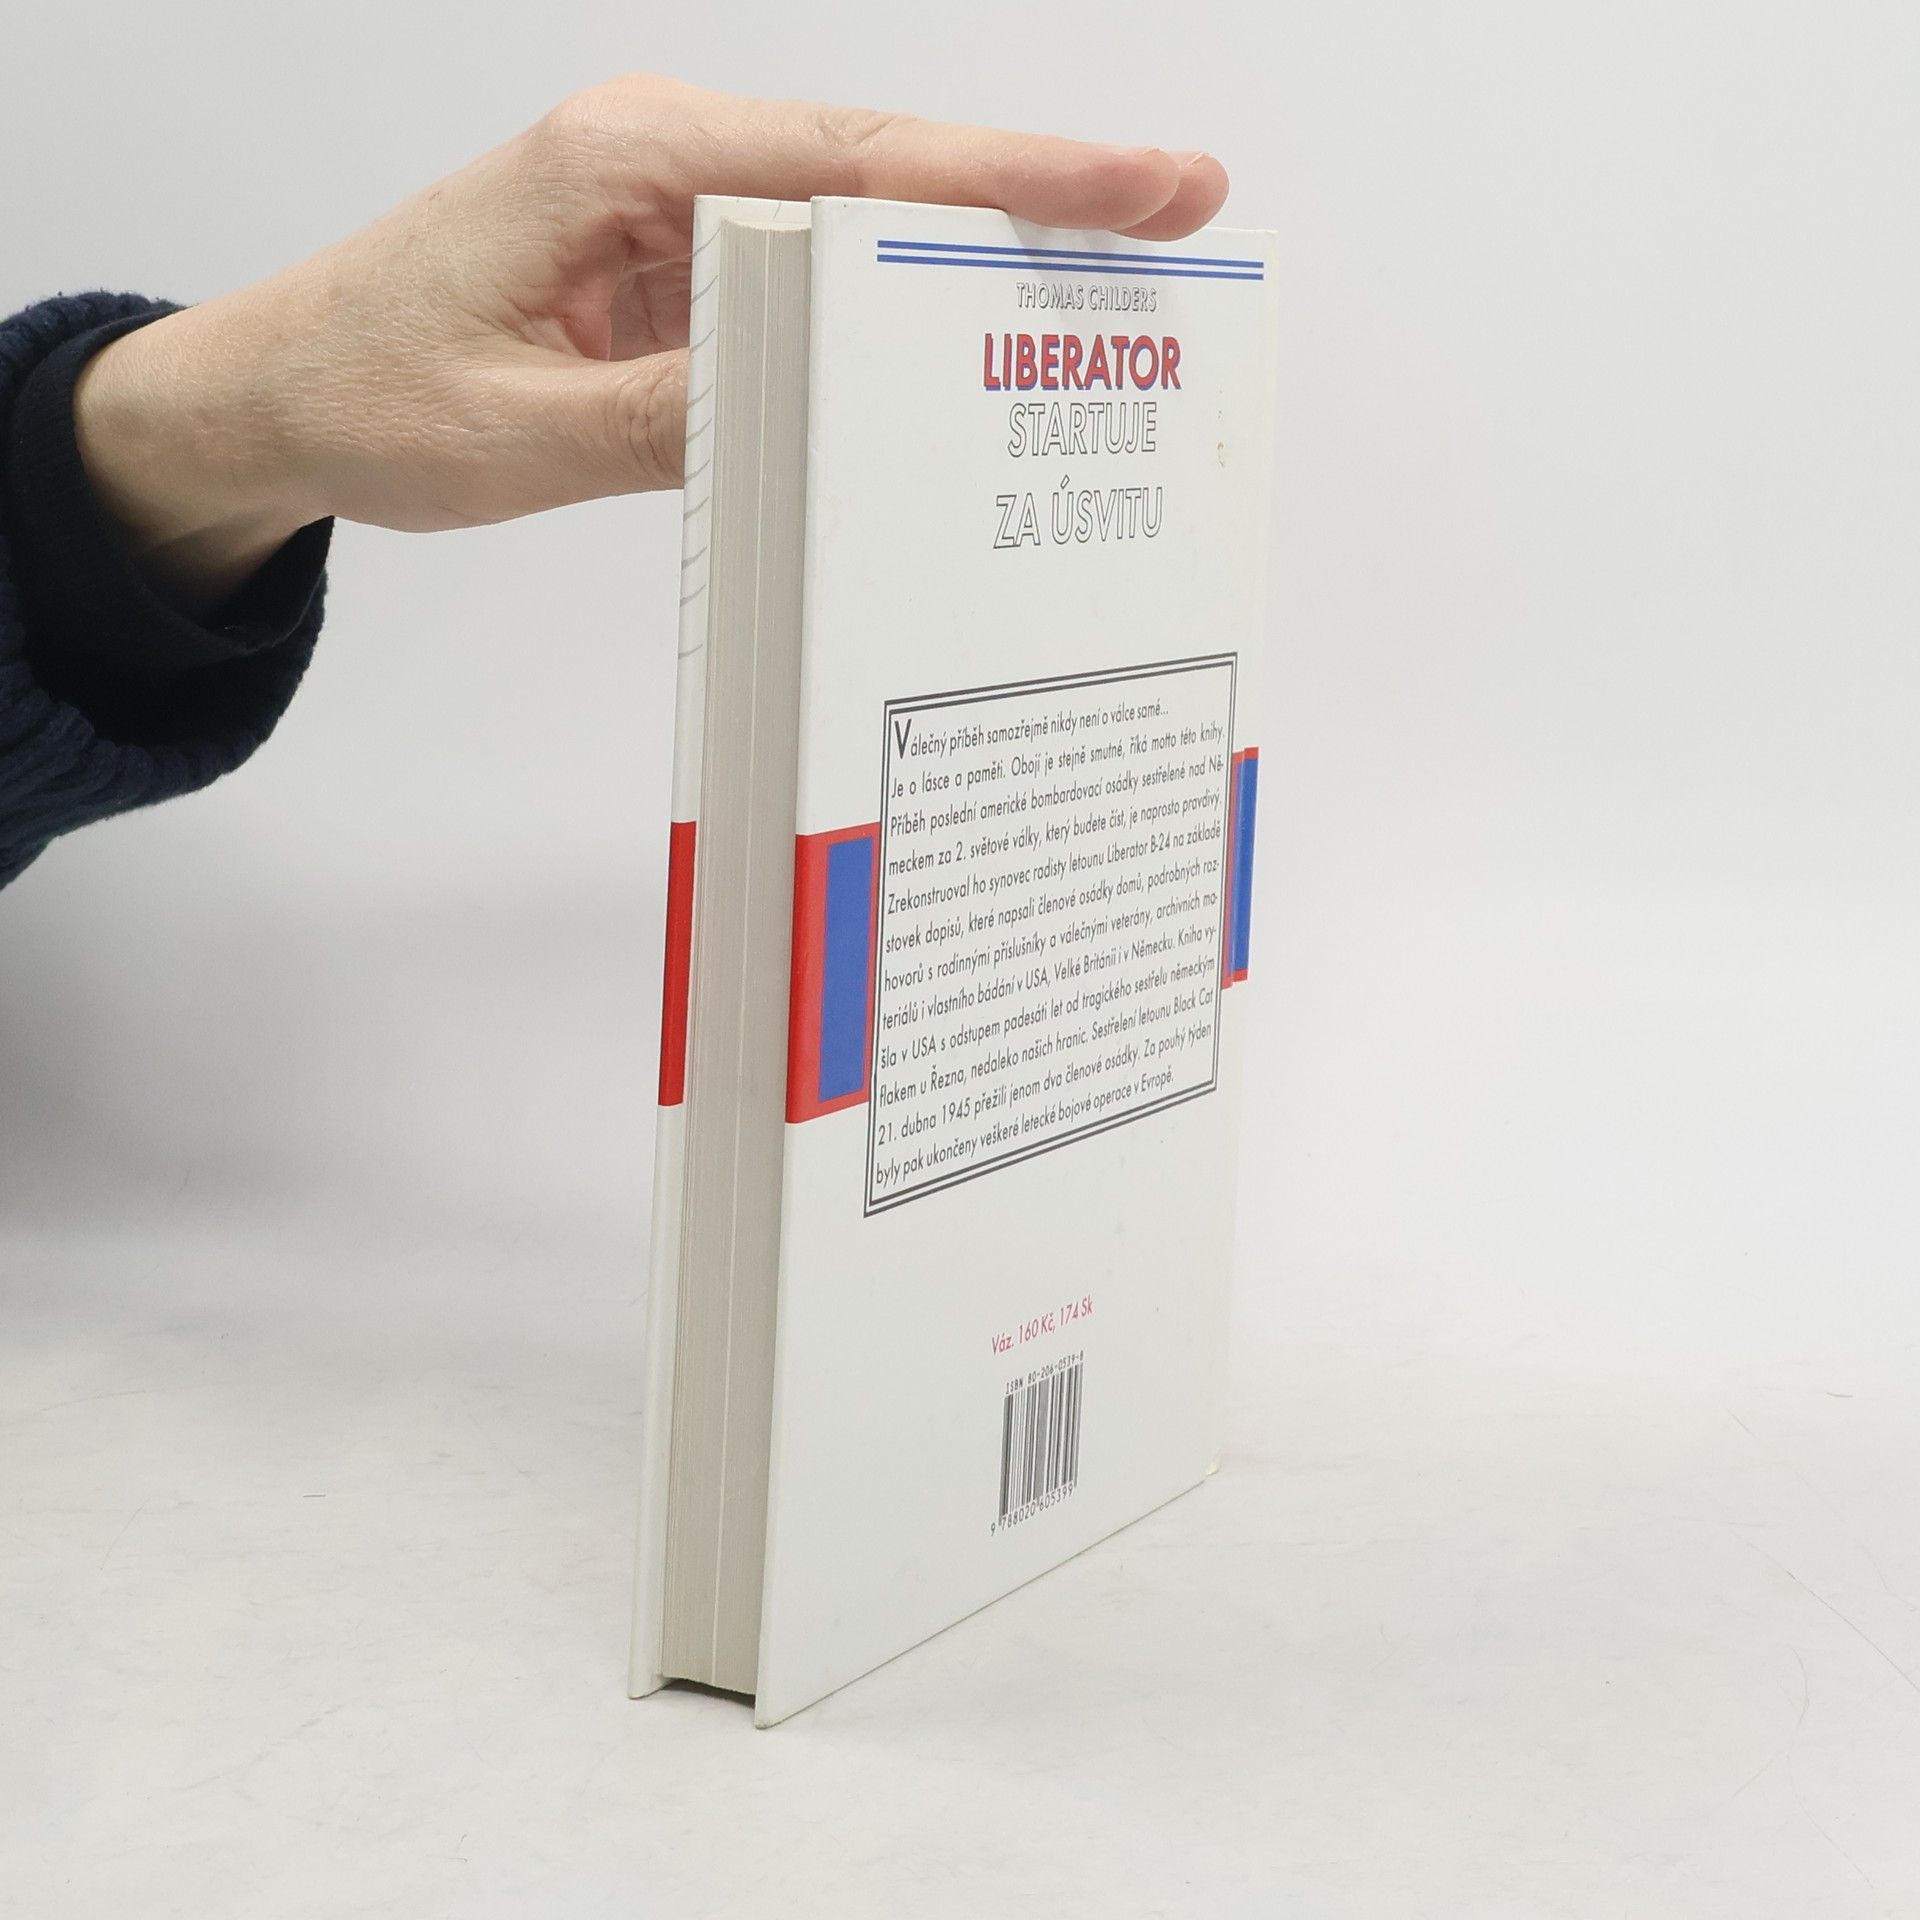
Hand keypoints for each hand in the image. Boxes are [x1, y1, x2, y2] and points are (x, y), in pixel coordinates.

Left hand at [72, 75, 1228, 612]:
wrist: (276, 393)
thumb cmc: (369, 390)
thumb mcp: (522, 434)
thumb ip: (680, 421)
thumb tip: (832, 414)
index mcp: (630, 159)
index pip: (859, 160)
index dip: (1014, 177)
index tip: (1141, 182)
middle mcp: (668, 160)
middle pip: (888, 169)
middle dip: (1037, 198)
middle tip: (1181, 214)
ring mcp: (677, 214)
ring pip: (859, 226)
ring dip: (972, 264)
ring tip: (1102, 298)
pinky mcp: (676, 273)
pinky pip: (806, 287)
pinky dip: (888, 320)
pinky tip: (955, 358)